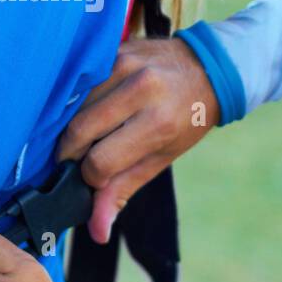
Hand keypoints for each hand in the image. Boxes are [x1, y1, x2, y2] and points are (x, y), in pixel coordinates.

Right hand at [56, 36, 219, 243]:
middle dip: (71, 154)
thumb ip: (123, 190)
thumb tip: (96, 231)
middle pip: (78, 133)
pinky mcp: (114, 50)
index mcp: (158, 123)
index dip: (91, 177)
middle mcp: (140, 90)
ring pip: (74, 107)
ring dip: (73, 128)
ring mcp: (125, 65)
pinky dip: (77, 104)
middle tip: (79, 160)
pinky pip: (80, 84)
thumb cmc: (186, 120)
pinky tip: (89, 111)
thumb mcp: (163, 158)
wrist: (209, 67)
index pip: (100, 162)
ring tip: (88, 136)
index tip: (97, 176)